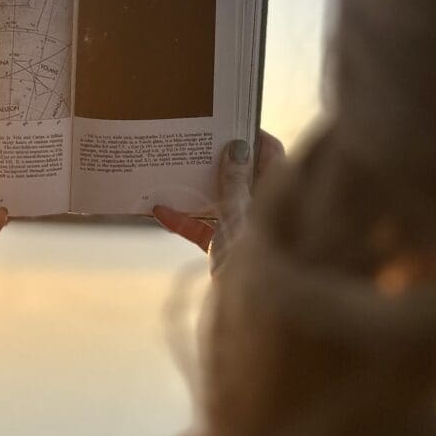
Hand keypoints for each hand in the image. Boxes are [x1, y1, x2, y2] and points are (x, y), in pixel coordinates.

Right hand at [153, 129, 284, 264]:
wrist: (249, 315)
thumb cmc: (250, 262)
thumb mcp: (237, 216)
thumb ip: (234, 182)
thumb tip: (237, 147)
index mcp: (277, 195)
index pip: (271, 152)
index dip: (252, 134)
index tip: (227, 120)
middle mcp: (263, 208)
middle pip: (241, 174)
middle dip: (216, 159)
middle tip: (194, 140)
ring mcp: (244, 228)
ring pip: (219, 199)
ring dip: (195, 188)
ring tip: (171, 169)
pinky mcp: (226, 248)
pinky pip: (204, 227)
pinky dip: (184, 220)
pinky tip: (159, 211)